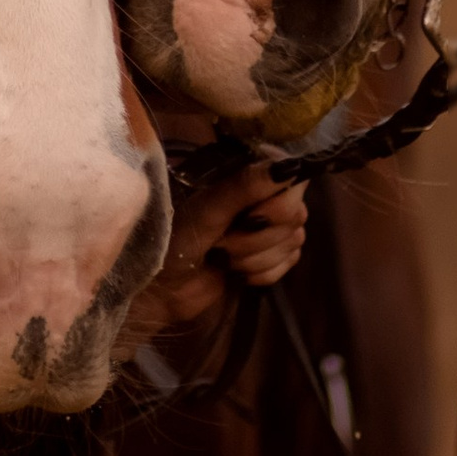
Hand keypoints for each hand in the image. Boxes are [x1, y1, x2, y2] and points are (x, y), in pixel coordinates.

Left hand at [124, 156, 308, 347]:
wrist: (162, 288)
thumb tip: (289, 167)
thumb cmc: (173, 241)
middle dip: (257, 238)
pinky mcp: (272, 254)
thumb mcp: (205, 211)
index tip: (249, 218)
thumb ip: (244, 187)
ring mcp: (270, 225)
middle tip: (221, 242)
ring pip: (293, 240)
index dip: (277, 203)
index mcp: (245, 171)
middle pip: (295, 213)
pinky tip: (236, 272)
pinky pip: (290, 262)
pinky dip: (262, 273)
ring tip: (222, 256)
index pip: (292, 175)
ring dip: (255, 258)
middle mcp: (263, 194)